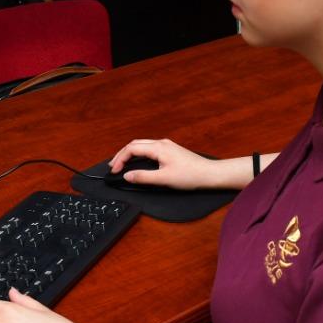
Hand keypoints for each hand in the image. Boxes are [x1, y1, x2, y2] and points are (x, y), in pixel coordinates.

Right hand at [109, 138, 243, 189]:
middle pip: (135, 144)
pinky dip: (139, 153)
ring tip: (122, 163)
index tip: (115, 171)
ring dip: (130, 153)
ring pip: (142, 145)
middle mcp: (161, 143)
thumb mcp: (164, 179)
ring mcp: (166, 145)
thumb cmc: (190, 176)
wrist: (209, 174)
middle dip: (122, 154)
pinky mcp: (170, 150)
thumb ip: (143, 177)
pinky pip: (149, 148)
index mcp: (158, 148)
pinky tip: (138, 161)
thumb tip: (127, 175)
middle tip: (113, 166)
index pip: (132, 149)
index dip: (120, 159)